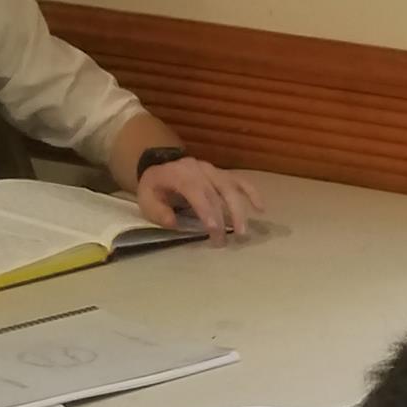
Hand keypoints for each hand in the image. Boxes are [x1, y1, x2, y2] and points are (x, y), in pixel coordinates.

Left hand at [137, 156, 264, 242]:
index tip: (214, 230)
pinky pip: (242, 182)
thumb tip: (174, 222)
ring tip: (243, 231)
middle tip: (225, 240)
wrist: (161, 166)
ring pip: (232, 188)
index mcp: (178, 173)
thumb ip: (157, 211)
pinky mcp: (224, 174)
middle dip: (222, 218)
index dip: (206, 210)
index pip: (196, 191)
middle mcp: (199, 169)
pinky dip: (253, 194)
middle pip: (216, 193)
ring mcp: (214, 170)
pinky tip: (261, 209)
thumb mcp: (146, 198)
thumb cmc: (156, 187)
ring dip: (239, 210)